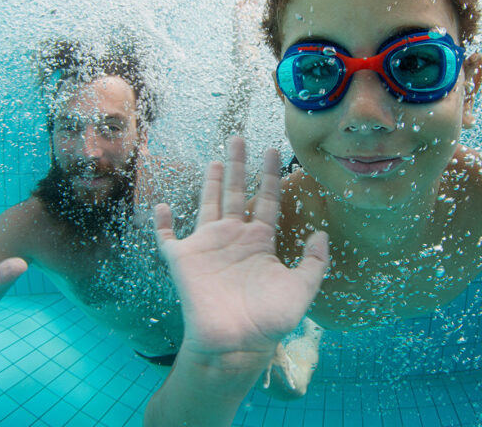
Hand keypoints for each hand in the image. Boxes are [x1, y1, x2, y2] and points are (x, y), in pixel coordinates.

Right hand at [154, 137, 328, 357]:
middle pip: (236, 192)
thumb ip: (314, 262)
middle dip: (238, 165)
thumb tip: (321, 234)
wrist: (234, 344)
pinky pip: (168, 237)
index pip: (267, 200)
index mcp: (260, 241)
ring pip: (208, 203)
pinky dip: (162, 223)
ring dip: (210, 181)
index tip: (273, 152)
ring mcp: (208, 246)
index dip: (270, 176)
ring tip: (215, 158)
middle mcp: (234, 237)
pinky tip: (160, 206)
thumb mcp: (301, 289)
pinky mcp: (183, 260)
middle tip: (240, 138)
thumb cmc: (268, 320)